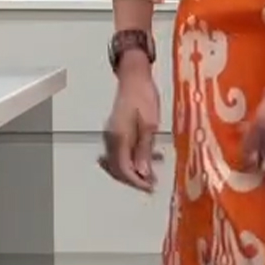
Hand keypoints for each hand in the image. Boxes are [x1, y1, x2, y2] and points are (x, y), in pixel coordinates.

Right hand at [100, 52, 161, 192]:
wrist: (134, 77)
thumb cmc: (143, 96)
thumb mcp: (150, 125)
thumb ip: (144, 151)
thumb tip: (142, 173)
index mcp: (119, 138)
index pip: (123, 169)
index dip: (137, 182)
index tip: (151, 187)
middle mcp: (111, 138)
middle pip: (119, 168)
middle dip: (135, 179)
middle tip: (152, 184)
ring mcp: (112, 134)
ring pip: (121, 161)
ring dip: (136, 169)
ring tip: (153, 173)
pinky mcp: (117, 130)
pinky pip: (123, 150)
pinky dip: (135, 158)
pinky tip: (150, 156)